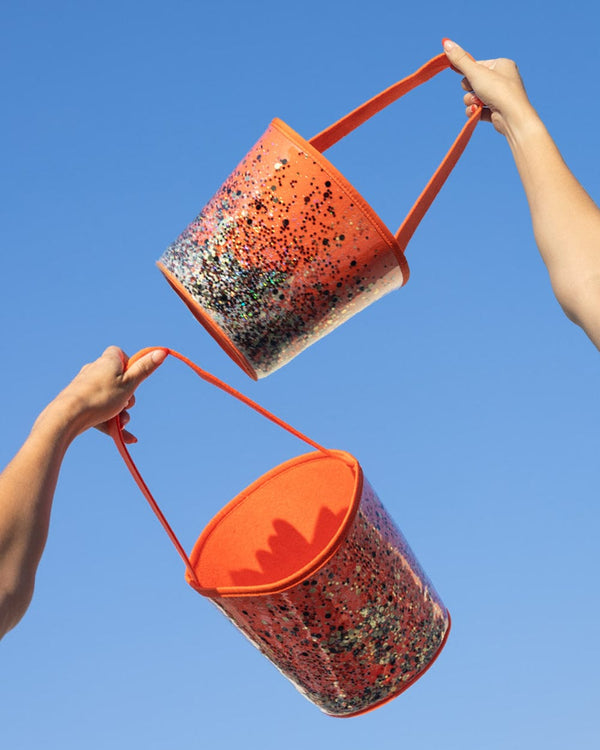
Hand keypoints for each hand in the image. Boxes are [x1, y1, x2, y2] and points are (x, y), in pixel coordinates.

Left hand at [44, 346, 167, 443]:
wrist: (67, 416)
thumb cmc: (101, 397)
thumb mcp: (130, 384)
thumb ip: (145, 368)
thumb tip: (162, 350)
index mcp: (107, 361)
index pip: (120, 355)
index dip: (130, 366)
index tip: (134, 378)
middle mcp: (94, 370)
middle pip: (118, 381)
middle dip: (128, 397)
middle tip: (128, 405)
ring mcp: (85, 387)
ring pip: (110, 400)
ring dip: (121, 413)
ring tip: (122, 423)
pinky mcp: (79, 403)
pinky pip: (100, 412)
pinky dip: (111, 422)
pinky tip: (125, 438)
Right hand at [442, 39, 534, 135]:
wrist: (512, 117)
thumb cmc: (498, 90)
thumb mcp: (475, 72)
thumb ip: (460, 60)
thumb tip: (445, 41)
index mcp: (502, 64)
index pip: (477, 65)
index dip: (468, 72)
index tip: (463, 75)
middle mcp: (503, 78)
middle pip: (474, 82)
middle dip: (469, 90)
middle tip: (475, 91)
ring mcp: (500, 96)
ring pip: (474, 97)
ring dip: (471, 102)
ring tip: (478, 104)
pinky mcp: (497, 111)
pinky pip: (478, 109)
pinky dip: (475, 111)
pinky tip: (478, 113)